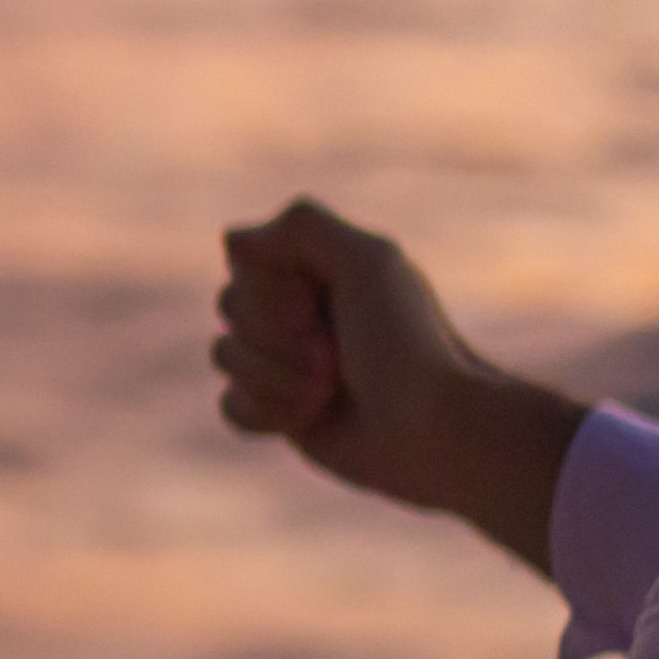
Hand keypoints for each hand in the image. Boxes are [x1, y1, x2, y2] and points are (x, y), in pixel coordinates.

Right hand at [214, 200, 587, 570]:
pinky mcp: (281, 413)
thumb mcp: (367, 261)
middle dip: (275, 337)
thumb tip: (232, 240)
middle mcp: (300, 311)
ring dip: (275, 376)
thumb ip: (301, 228)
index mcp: (321, 268)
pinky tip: (307, 418)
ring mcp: (287, 363)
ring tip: (328, 390)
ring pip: (224, 356)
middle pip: (229, 305)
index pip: (246, 259)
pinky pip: (230, 405)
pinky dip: (265, 411)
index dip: (269, 287)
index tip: (315, 304)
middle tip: (334, 354)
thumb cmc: (408, 344)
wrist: (433, 430)